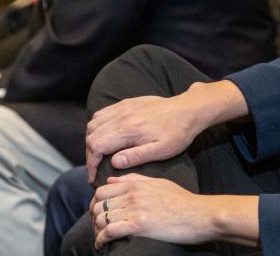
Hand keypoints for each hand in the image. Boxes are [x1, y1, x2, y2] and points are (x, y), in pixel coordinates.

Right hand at [85, 93, 203, 182]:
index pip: (96, 145)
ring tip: (99, 154)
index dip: (91, 163)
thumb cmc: (177, 133)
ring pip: (94, 122)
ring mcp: (124, 107)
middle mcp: (123, 116)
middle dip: (90, 154)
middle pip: (92, 135)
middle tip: (96, 168)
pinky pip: (103, 112)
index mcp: (129, 129)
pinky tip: (105, 135)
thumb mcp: (161, 150)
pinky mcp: (127, 102)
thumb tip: (114, 163)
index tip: (93, 176)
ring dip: (92, 139)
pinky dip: (97, 125)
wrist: (189, 110)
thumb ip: (136, 156)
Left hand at [91, 174, 212, 248]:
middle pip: (98, 204)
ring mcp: (135, 209)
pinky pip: (109, 231)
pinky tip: (101, 245)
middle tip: (98, 227)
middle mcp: (133, 195)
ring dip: (97, 230)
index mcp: (137, 184)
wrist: (200, 214)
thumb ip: (135, 179)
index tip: (98, 212)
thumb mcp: (160, 183)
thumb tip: (112, 180)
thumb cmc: (183, 201)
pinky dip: (101, 240)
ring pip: (101, 218)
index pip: (102, 190)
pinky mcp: (139, 225)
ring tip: (100, 237)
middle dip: (93, 217)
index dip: (95, 203)